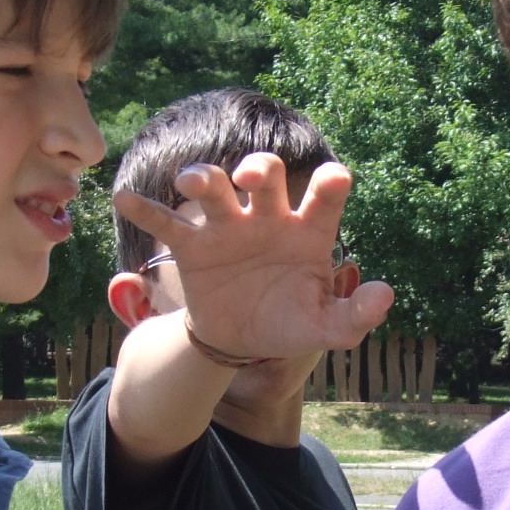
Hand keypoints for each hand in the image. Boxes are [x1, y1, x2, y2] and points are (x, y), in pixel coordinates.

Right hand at [113, 154, 392, 361]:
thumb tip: (386, 295)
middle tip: (252, 180)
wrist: (242, 341)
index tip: (334, 182)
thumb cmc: (289, 321)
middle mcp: (267, 216)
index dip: (330, 182)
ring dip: (203, 177)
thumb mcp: (325, 326)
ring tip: (193, 183)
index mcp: (308, 228)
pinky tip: (124, 197)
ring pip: (214, 186)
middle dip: (258, 168)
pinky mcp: (193, 245)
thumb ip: (356, 314)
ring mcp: (227, 226)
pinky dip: (145, 209)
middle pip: (264, 174)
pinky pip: (166, 222)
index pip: (324, 192)